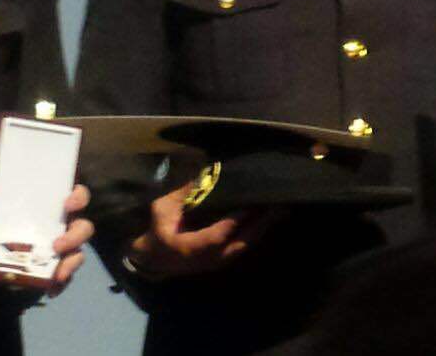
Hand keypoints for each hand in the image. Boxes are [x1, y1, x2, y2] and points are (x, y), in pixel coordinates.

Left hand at [0, 184, 94, 296]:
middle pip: (83, 228)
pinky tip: (50, 291)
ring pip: (79, 255)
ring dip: (71, 263)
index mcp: (52, 211)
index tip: (67, 204)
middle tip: (57, 245)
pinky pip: (67, 279)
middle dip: (75, 236)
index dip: (78, 197)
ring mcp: (63, 252)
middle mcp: (63, 229)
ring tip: (57, 273)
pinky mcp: (59, 272)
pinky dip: (60, 285)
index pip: (76, 197)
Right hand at [124, 184, 278, 279]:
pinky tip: (270, 219)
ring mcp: (217, 262)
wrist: (154, 259)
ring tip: (281, 210)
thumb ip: (182, 193)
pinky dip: (257, 232)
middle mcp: (207, 259)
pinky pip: (243, 246)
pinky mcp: (223, 260)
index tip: (250, 205)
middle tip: (278, 207)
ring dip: (263, 229)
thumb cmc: (158, 230)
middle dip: (260, 225)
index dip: (234, 221)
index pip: (217, 236)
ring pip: (245, 247)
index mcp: (189, 247)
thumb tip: (203, 172)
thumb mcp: (162, 209)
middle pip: (239, 244)